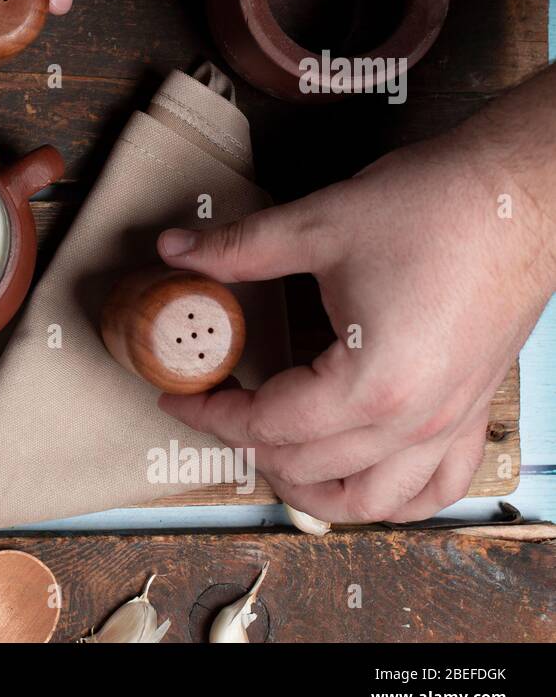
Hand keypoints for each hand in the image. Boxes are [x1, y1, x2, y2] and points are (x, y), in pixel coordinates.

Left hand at [154, 69, 555, 523]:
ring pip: (370, 500)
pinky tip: (357, 473)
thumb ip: (238, 248)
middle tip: (215, 409)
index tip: (179, 398)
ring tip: (271, 451)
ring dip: (312, 488)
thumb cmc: (436, 209)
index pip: (267, 425)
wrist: (524, 195)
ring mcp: (450, 425)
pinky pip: (434, 489)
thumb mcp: (319, 225)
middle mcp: (413, 421)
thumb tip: (175, 248)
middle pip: (307, 467)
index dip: (210, 414)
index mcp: (369, 385)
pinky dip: (388, 497)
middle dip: (247, 444)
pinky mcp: (473, 413)